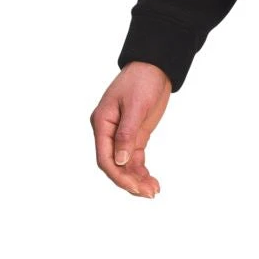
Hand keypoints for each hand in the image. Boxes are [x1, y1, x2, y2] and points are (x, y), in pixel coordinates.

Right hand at [91, 62, 171, 197]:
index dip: (117, 175)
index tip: (133, 186)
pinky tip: (151, 182)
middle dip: (129, 181)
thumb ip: (127, 134)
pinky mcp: (135, 135)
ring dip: (137, 179)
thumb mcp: (135, 106)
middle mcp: (109, 132)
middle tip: (148, 193)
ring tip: (153, 191)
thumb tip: (120, 162)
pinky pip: (134, 159)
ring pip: (125, 165)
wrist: (156, 65)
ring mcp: (122, 135)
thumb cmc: (142, 79)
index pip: (105, 157)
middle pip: (115, 164)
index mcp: (102, 123)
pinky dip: (141, 171)